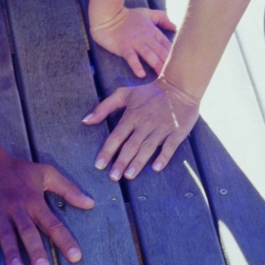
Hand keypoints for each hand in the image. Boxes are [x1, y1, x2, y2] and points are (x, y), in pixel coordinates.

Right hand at [0, 148, 93, 264]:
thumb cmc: (16, 169)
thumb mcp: (45, 173)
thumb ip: (68, 189)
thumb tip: (91, 203)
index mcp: (34, 201)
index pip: (52, 223)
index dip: (64, 240)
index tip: (75, 257)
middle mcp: (16, 207)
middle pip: (28, 231)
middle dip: (35, 250)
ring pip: (5, 233)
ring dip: (10, 251)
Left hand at [84, 77, 199, 180]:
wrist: (179, 87)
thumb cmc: (149, 92)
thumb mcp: (124, 94)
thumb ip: (104, 107)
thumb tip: (86, 120)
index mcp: (132, 115)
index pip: (117, 136)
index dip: (107, 151)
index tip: (99, 165)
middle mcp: (146, 123)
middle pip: (131, 145)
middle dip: (121, 162)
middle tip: (113, 177)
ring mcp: (162, 128)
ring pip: (148, 147)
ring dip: (138, 162)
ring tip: (129, 176)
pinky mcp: (177, 132)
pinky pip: (170, 147)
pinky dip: (163, 157)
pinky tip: (156, 168)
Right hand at [88, 5, 175, 78]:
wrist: (108, 15)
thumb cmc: (127, 15)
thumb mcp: (146, 13)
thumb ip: (161, 18)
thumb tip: (174, 26)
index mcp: (152, 30)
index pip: (167, 44)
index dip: (174, 55)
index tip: (181, 65)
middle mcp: (146, 37)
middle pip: (160, 52)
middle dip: (169, 63)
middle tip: (177, 76)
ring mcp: (135, 42)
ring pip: (149, 55)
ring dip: (157, 66)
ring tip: (163, 77)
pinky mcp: (123, 47)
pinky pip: (131, 58)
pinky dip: (136, 66)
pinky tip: (141, 75)